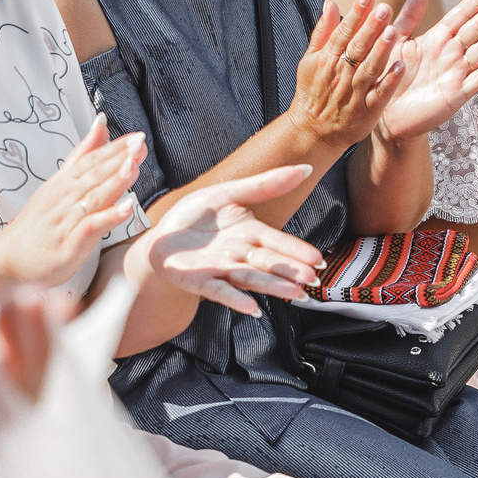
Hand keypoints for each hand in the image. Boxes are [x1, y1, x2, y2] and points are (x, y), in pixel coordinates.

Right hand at [0, 115, 145, 288]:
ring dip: (115, 181)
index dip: (114, 148)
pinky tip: (126, 209)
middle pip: (93, 173)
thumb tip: (101, 125)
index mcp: (63, 183)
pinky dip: (108, 217)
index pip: (90, 160)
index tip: (137, 136)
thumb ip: (81, 156)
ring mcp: (65, 220)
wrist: (7, 260)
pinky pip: (90, 227)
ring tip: (134, 167)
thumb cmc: (36, 225)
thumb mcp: (57, 185)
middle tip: (139, 143)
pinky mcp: (68, 243)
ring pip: (93, 196)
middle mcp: (64, 198)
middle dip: (118, 158)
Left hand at [138, 165, 324, 315]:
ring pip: (250, 278)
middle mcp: (239, 254)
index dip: (296, 250)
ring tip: (293, 293)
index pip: (277, 242)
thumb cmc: (194, 217)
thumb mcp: (228, 193)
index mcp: (249, 233)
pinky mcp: (200, 281)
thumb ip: (265, 185)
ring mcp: (220, 269)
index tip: (317, 259)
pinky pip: (220, 291)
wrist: (160, 237)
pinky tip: (252, 308)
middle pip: (268, 262)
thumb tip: (304, 169)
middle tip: (311, 278)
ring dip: (272, 286)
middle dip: (289, 270)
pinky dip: (235, 299)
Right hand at [286, 0, 415, 149]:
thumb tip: (330, 3)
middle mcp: (340, 75)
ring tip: (393, 32)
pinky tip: (401, 67)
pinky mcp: (366, 113)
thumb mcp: (310, 61)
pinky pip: (379, 96)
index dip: (355, 14)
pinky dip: (389, 82)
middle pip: (357, 48)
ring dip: (381, 51)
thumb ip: (323, 32)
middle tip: (384, 8)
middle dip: (370, 28)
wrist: (311, 132)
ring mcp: (354, 94)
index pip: (343, 33)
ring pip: (369, 70)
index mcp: (327, 60)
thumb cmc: (312, 93)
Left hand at [376, 0, 477, 142]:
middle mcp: (451, 54)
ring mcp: (456, 74)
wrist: (385, 114)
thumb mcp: (397, 42)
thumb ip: (409, 17)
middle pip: (476, 28)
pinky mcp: (456, 95)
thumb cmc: (390, 76)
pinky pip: (477, 80)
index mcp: (437, 39)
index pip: (462, 15)